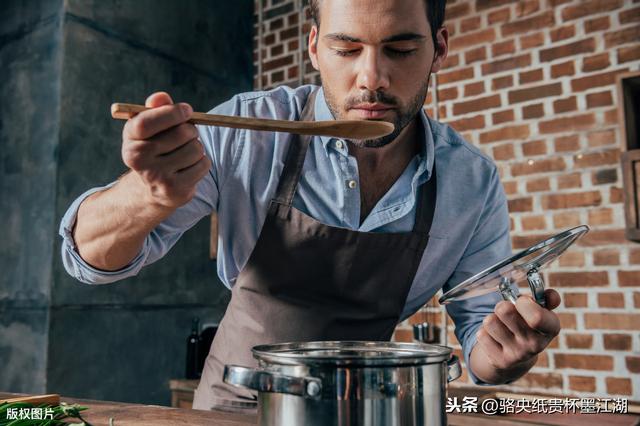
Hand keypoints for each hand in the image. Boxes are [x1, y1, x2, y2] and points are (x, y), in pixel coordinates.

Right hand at [121, 92, 211, 208]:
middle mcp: (139, 160)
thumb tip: (161, 97)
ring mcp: (157, 177)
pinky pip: (203, 165)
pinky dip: (202, 162)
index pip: (147, 122)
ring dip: (197, 146)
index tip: (187, 110)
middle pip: (181, 133)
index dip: (172, 113)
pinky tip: (189, 166)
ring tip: (186, 151)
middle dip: (191, 129)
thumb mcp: (149, 127)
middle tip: (188, 133)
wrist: (150, 188)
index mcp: (130, 140)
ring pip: (195, 149)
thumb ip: (156, 108)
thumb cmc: (154, 148)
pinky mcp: (175, 190)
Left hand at [472, 289, 560, 382]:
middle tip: (506, 310)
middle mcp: (536, 344)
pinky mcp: (500, 361)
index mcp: (550, 328)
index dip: (523, 302)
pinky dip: (484, 332)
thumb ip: (547, 298)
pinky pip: (481, 335)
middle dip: (502, 305)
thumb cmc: (528, 324)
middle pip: (505, 311)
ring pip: (490, 321)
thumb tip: (552, 295)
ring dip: (491, 319)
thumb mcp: (540, 311)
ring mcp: (518, 355)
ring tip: (500, 324)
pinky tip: (494, 337)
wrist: (518, 356)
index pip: (536, 317)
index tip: (521, 302)